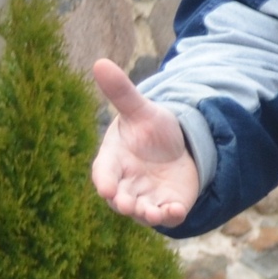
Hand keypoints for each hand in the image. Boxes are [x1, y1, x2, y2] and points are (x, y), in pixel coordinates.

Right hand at [89, 61, 201, 227]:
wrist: (177, 145)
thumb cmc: (150, 127)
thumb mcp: (140, 109)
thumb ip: (122, 92)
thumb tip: (100, 62)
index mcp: (113, 160)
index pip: (103, 173)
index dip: (104, 181)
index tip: (106, 189)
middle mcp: (127, 183)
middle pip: (120, 198)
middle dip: (123, 203)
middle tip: (127, 205)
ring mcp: (147, 197)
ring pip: (142, 211)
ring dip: (147, 214)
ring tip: (154, 214)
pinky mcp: (168, 204)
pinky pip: (167, 215)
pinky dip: (171, 215)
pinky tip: (177, 211)